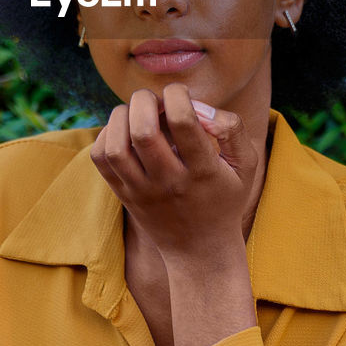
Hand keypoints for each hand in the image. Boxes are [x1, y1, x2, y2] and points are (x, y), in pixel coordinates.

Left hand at [89, 83, 259, 263]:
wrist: (201, 251)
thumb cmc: (225, 198)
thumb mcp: (246, 165)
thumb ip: (232, 129)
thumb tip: (201, 108)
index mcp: (203, 170)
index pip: (182, 121)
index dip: (177, 94)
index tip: (180, 95)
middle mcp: (170, 181)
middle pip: (143, 130)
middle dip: (144, 100)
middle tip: (154, 100)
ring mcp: (142, 191)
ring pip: (116, 146)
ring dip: (121, 116)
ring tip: (136, 113)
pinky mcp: (124, 195)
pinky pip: (100, 159)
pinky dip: (105, 135)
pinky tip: (123, 131)